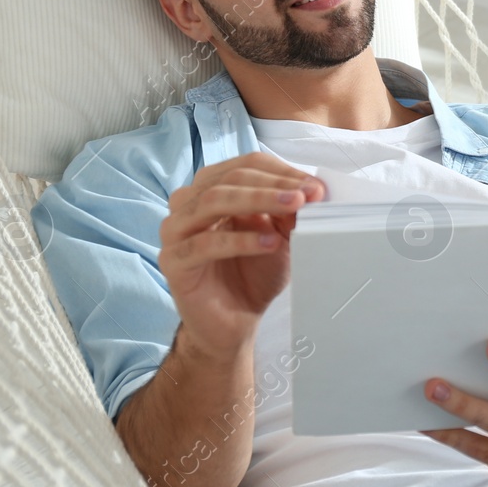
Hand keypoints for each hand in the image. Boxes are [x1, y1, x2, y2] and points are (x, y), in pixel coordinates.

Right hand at [159, 150, 325, 357]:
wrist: (235, 321)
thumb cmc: (254, 272)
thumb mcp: (280, 234)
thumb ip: (289, 210)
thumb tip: (312, 188)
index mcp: (213, 188)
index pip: (246, 165)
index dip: (282, 172)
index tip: (315, 187)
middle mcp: (189, 203)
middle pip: (230, 178)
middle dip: (274, 185)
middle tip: (307, 196)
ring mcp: (175, 231)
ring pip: (212, 201)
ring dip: (257, 200)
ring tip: (293, 209)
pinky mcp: (172, 261)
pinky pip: (203, 244)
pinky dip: (240, 240)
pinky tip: (269, 243)